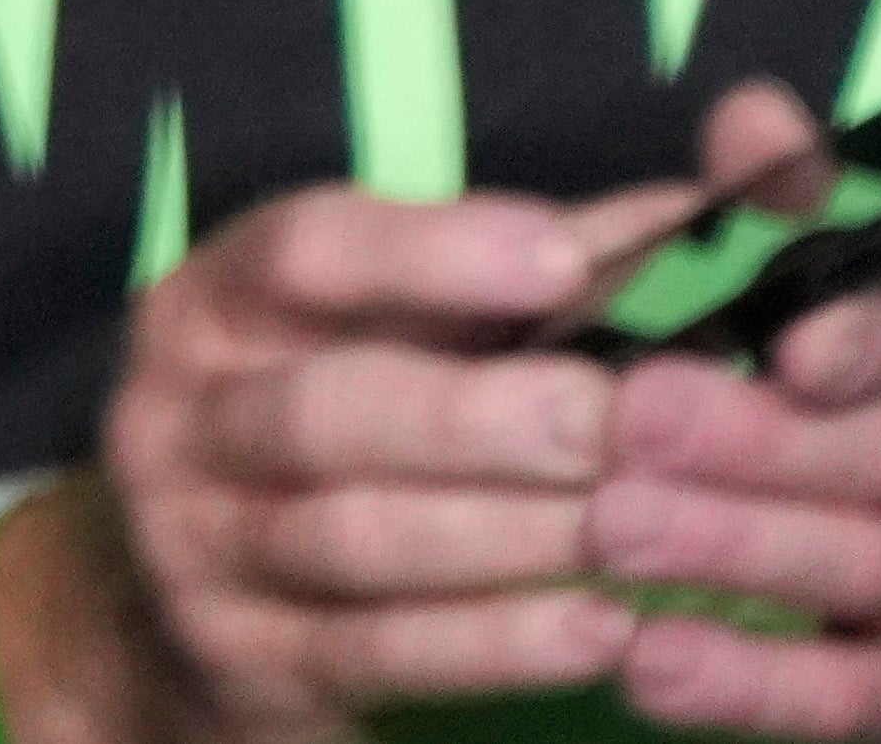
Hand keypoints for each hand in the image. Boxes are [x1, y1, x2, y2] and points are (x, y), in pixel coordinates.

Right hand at [60, 154, 730, 731]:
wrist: (182, 609)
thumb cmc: (337, 434)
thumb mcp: (393, 336)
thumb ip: (531, 276)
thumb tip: (697, 220)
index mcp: (219, 302)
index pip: (305, 250)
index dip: (431, 251)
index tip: (562, 258)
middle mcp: (185, 414)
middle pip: (325, 408)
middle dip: (480, 415)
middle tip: (615, 421)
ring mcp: (201, 542)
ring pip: (354, 536)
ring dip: (508, 535)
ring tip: (632, 530)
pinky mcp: (247, 658)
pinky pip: (376, 652)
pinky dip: (497, 644)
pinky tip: (602, 631)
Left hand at [585, 87, 880, 735]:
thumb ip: (820, 210)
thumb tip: (749, 118)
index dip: (875, 337)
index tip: (788, 340)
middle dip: (760, 442)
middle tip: (631, 418)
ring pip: (869, 569)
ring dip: (734, 551)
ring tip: (610, 528)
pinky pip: (856, 695)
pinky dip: (752, 684)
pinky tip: (650, 661)